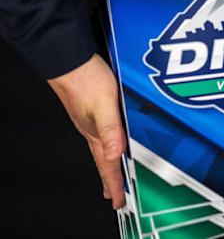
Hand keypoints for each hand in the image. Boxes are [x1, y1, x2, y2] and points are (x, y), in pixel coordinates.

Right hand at [48, 54, 125, 208]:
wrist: (68, 60)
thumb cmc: (84, 79)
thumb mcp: (104, 105)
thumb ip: (111, 130)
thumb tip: (115, 154)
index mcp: (94, 134)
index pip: (107, 166)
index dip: (114, 185)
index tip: (117, 202)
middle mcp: (91, 131)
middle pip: (104, 162)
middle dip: (110, 180)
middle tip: (115, 195)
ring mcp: (90, 121)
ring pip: (103, 149)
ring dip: (109, 164)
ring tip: (112, 174)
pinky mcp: (92, 109)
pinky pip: (103, 135)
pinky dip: (109, 144)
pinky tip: (111, 140)